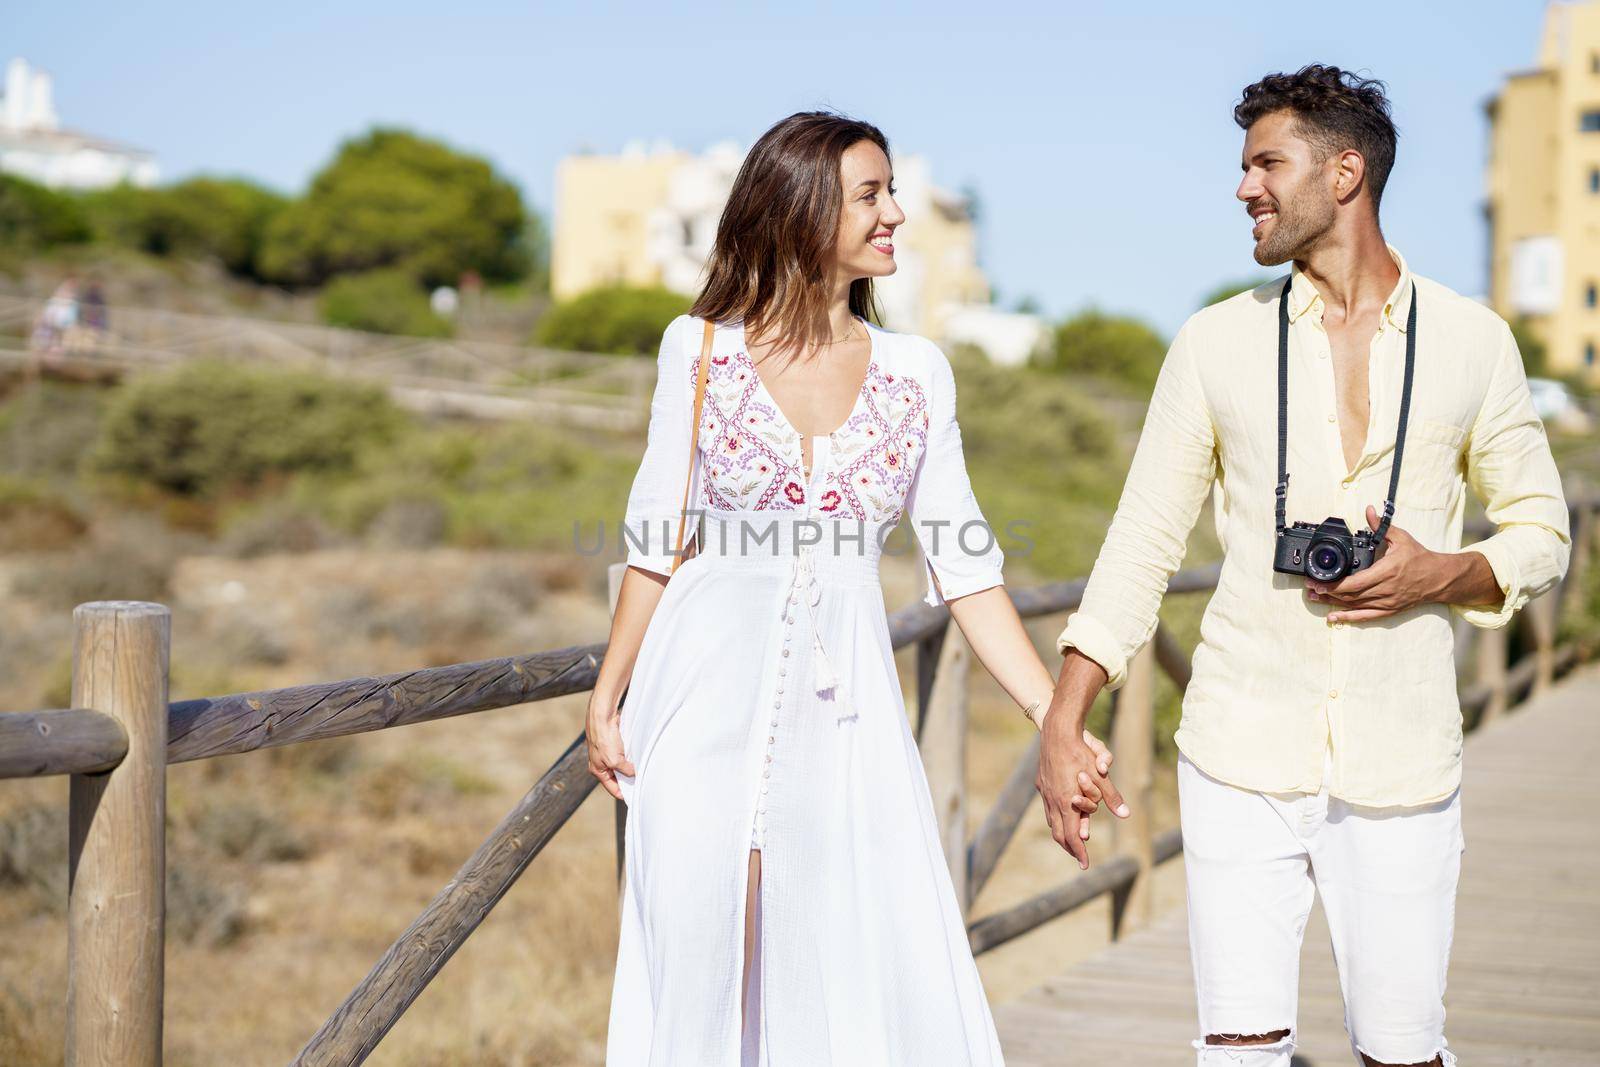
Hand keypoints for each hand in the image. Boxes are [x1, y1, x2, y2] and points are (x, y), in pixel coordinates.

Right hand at [585, 694, 634, 800]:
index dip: (623, 793)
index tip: (636, 796)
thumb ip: (625, 770)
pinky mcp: (614, 743)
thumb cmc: (604, 739)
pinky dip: (631, 757)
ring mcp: (607, 753)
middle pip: (617, 776)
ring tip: (642, 770)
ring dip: (630, 767)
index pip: (612, 788)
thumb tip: (634, 773)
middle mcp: (601, 763)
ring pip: (621, 765)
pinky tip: (639, 757)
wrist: (603, 716)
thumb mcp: (615, 760)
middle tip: (641, 782)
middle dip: (628, 779)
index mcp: (598, 770)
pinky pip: (624, 754)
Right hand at [1036, 714, 1129, 869]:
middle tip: (1080, 856)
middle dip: (1070, 847)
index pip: (1072, 836)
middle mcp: (1052, 800)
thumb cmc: (1080, 752)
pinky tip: (1063, 813)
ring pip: (1051, 821)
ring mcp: (1045, 791)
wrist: (1057, 731)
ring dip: (1062, 832)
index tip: (1085, 865)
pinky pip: (1048, 807)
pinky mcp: (1041, 783)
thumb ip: (1111, 796)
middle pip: (1058, 833)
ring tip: (1072, 838)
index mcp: (1066, 802)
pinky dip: (1057, 817)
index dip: (1079, 852)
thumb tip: (1125, 814)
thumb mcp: (1099, 775)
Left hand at [1306, 505, 1446, 622]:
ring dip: (1332, 603)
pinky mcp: (1389, 610)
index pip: (1354, 582)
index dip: (1333, 584)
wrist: (1439, 578)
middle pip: (1350, 595)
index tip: (1317, 580)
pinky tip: (1333, 617)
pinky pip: (1365, 616)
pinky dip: (1348, 617)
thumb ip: (1382, 526)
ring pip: (1355, 606)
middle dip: (1327, 592)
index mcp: (1386, 572)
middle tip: (1310, 587)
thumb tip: (1369, 511)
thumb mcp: (1401, 538)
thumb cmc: (1419, 558)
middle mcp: (1385, 589)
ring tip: (1314, 598)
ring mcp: (1387, 602)